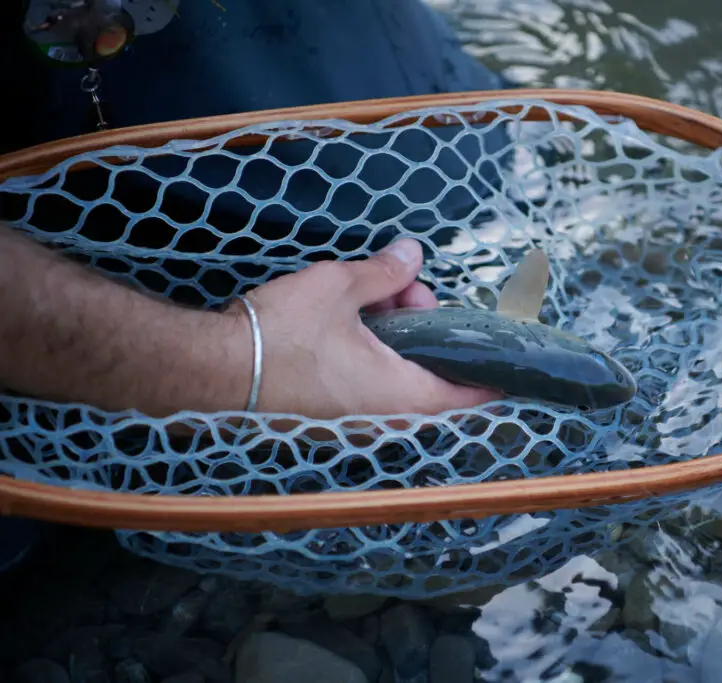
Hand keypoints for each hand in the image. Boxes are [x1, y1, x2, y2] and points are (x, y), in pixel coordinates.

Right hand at [225, 238, 501, 419]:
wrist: (209, 371)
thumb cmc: (279, 334)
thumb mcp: (339, 287)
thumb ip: (384, 273)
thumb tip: (412, 253)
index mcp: (402, 394)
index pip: (471, 394)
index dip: (491, 367)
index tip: (503, 345)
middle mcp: (385, 420)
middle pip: (432, 377)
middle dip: (428, 328)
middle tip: (405, 288)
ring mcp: (355, 425)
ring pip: (398, 382)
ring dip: (397, 341)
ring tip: (373, 297)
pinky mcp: (329, 421)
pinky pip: (369, 390)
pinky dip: (372, 358)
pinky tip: (350, 324)